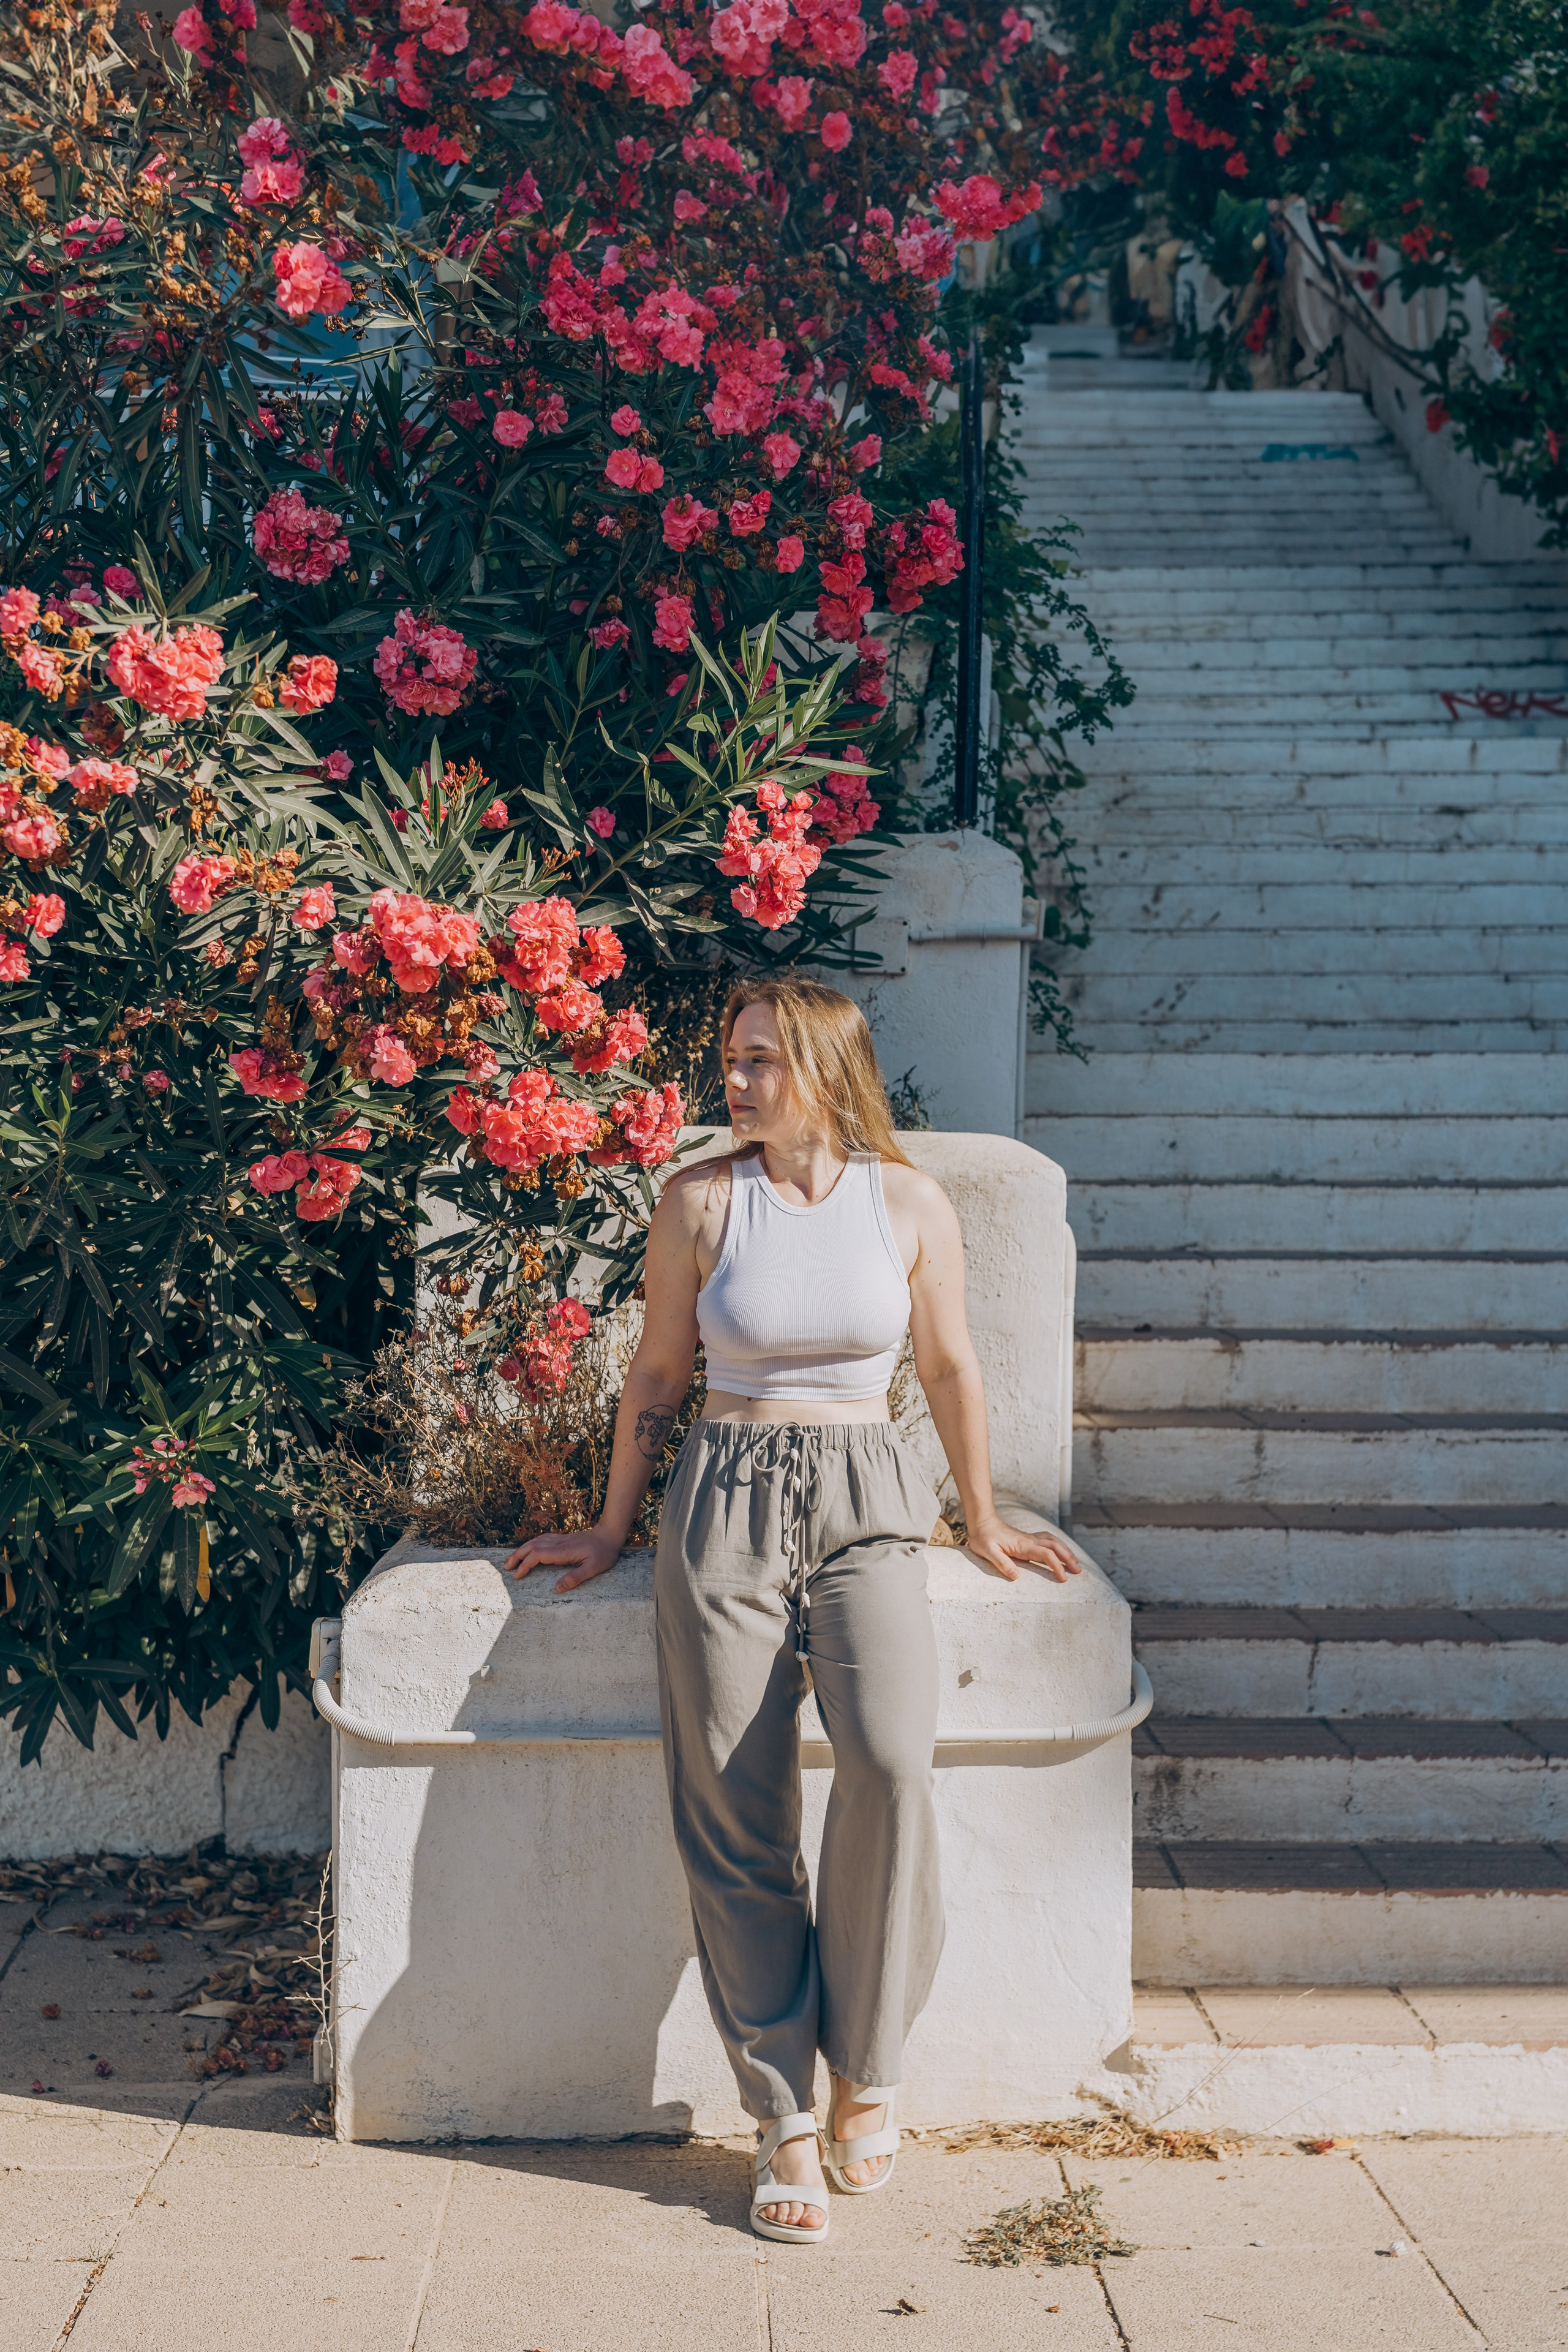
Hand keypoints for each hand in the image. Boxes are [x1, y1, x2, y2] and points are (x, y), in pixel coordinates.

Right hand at [502, 1524, 623, 1592]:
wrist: (610, 1534)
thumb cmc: (604, 1553)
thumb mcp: (594, 1568)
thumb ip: (575, 1578)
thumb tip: (556, 1588)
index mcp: (563, 1551)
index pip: (538, 1556)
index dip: (525, 1565)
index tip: (517, 1576)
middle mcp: (558, 1543)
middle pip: (532, 1547)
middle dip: (517, 1556)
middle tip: (506, 1568)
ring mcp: (560, 1539)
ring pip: (535, 1542)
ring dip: (521, 1550)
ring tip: (511, 1560)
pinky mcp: (563, 1539)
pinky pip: (541, 1540)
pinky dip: (530, 1545)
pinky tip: (528, 1549)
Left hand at [965, 1515, 1082, 1584]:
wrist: (982, 1522)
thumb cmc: (983, 1538)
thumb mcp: (988, 1552)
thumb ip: (1002, 1563)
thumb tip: (1016, 1576)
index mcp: (1022, 1545)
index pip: (1046, 1555)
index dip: (1057, 1566)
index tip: (1064, 1578)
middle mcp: (1029, 1540)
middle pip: (1055, 1546)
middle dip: (1069, 1558)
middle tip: (1079, 1571)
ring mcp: (1029, 1538)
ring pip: (1054, 1541)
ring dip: (1066, 1550)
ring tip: (1075, 1562)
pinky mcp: (1028, 1538)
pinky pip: (1048, 1539)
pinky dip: (1059, 1544)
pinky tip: (1062, 1550)